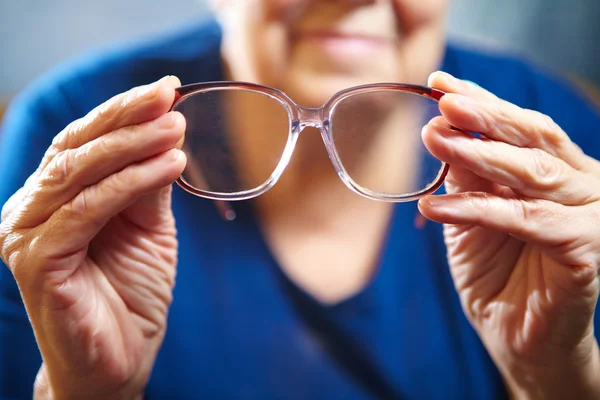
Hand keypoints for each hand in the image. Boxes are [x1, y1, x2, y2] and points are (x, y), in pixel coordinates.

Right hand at [0, 76, 185, 398]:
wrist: (119, 359)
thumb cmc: (132, 293)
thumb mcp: (148, 229)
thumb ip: (149, 186)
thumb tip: (166, 132)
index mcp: (55, 196)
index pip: (84, 140)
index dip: (123, 110)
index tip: (166, 88)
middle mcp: (32, 208)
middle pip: (77, 146)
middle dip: (126, 116)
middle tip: (169, 97)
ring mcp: (27, 234)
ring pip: (79, 172)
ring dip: (132, 145)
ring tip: (176, 129)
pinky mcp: (36, 261)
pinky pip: (86, 210)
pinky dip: (130, 184)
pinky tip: (169, 166)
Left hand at [419, 72, 599, 398]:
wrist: (518, 337)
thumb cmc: (497, 273)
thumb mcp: (471, 215)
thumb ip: (466, 176)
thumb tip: (442, 130)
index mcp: (555, 170)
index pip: (519, 125)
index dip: (481, 100)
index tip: (438, 83)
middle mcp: (580, 183)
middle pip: (534, 137)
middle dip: (485, 114)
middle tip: (443, 101)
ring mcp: (588, 214)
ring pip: (533, 172)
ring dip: (478, 153)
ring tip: (432, 140)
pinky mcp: (586, 248)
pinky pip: (526, 220)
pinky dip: (477, 210)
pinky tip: (434, 208)